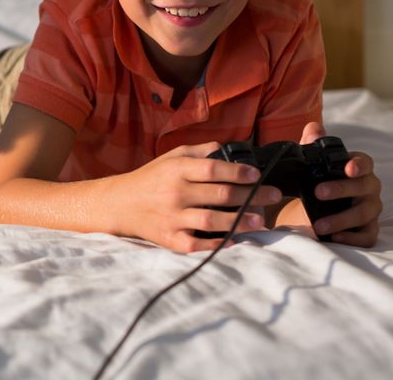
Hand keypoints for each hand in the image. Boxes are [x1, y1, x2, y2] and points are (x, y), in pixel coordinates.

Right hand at [110, 142, 282, 252]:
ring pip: (212, 220)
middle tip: (273, 196)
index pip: (212, 168)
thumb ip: (198, 151)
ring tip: (261, 221)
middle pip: (219, 194)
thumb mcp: (169, 157)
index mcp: (176, 170)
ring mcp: (172, 217)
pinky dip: (217, 243)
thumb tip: (227, 148)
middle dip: (252, 195)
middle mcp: (175, 192)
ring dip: (240, 220)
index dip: (238, 171)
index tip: (257, 175)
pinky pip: (197, 243)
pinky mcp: (169, 238)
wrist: (119, 204)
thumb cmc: (150, 178)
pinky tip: (234, 240)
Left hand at [299, 122, 381, 246]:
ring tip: (318, 225)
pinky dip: (353, 238)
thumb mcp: (308, 164)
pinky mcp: (366, 231)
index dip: (359, 164)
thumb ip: (310, 144)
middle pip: (365, 187)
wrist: (308, 212)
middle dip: (342, 189)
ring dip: (342, 218)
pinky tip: (336, 238)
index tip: (348, 168)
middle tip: (318, 192)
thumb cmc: (314, 183)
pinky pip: (367, 237)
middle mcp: (368, 189)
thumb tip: (313, 128)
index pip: (365, 163)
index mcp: (357, 170)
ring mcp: (370, 211)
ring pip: (365, 213)